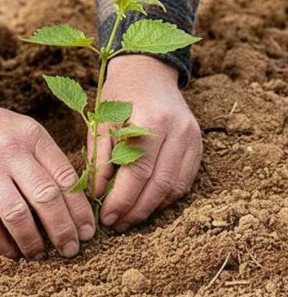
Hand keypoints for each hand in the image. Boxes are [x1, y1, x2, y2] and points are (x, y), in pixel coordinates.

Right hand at [0, 80, 94, 258]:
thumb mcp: (16, 130)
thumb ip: (39, 158)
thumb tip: (69, 203)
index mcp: (31, 136)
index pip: (66, 178)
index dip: (80, 210)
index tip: (87, 231)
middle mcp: (10, 150)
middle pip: (47, 198)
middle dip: (63, 231)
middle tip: (70, 250)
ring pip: (18, 215)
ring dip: (32, 242)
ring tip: (38, 255)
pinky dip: (0, 244)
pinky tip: (8, 252)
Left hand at [88, 55, 202, 231]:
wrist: (149, 71)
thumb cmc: (120, 95)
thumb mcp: (101, 121)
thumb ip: (99, 157)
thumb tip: (97, 194)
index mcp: (152, 122)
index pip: (138, 172)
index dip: (122, 200)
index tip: (107, 218)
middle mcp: (178, 131)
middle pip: (160, 184)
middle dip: (137, 210)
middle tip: (117, 225)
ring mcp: (193, 138)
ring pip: (176, 187)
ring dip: (152, 208)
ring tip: (129, 219)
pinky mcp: (199, 145)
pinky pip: (185, 181)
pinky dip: (166, 197)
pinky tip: (147, 205)